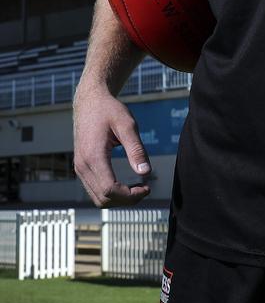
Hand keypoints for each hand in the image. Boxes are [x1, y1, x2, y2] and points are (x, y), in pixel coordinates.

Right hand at [72, 82, 151, 206]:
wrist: (89, 101)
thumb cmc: (109, 110)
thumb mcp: (127, 125)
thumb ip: (136, 149)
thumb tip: (146, 172)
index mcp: (93, 156)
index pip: (110, 189)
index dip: (130, 195)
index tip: (147, 187)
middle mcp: (82, 165)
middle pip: (103, 199)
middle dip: (126, 200)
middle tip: (146, 189)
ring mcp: (79, 168)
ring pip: (97, 198)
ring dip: (118, 199)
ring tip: (138, 188)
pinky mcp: (81, 167)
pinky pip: (94, 190)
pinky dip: (110, 194)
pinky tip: (126, 185)